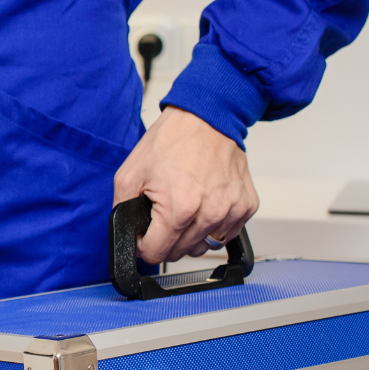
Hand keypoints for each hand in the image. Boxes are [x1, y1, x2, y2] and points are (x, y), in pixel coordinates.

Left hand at [113, 106, 259, 264]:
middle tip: (163, 213)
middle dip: (166, 239)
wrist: (208, 117)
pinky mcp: (247, 206)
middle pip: (180, 253)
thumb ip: (122, 209)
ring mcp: (232, 211)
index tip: (145, 233)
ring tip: (185, 208)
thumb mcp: (130, 172)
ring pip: (204, 246)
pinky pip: (226, 234)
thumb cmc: (173, 140)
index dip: (144, 245)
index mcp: (180, 207)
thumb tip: (127, 235)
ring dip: (191, 235)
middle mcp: (210, 213)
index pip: (157, 253)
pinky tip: (204, 205)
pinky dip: (213, 226)